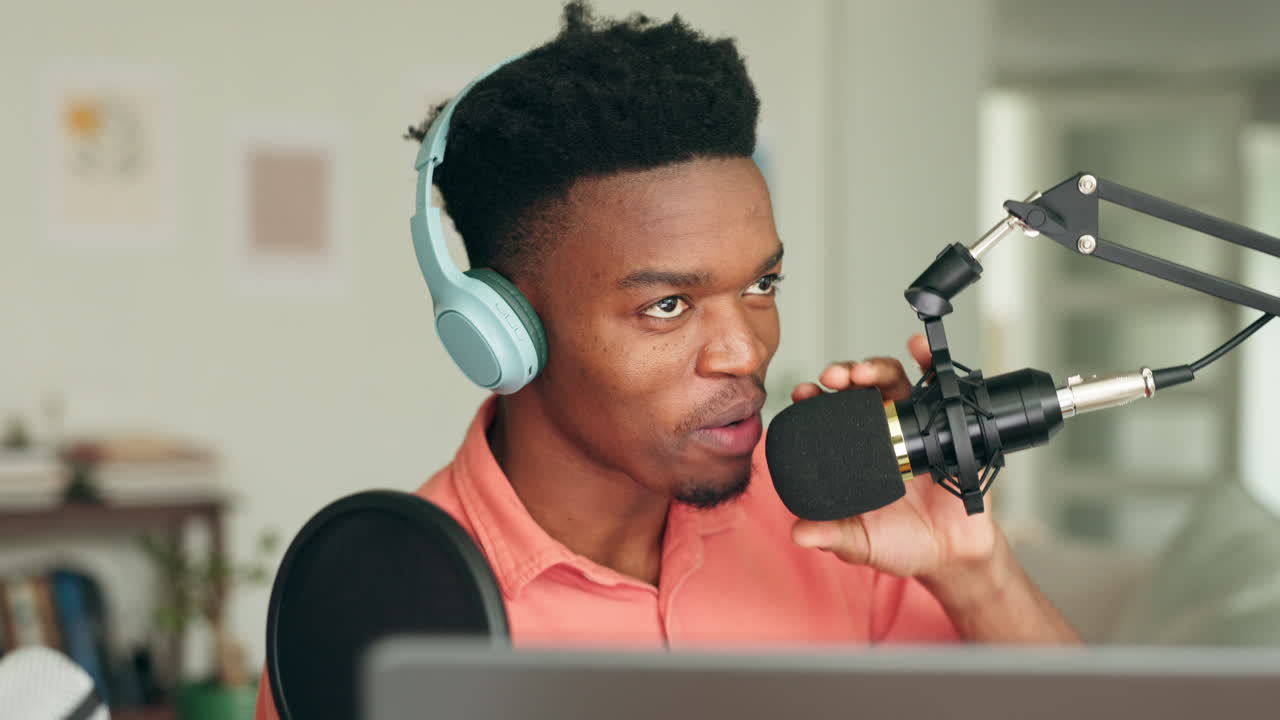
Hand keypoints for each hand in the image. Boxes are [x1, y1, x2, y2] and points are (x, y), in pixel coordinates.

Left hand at [786, 334, 997, 584]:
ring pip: (892, 382)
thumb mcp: (860, 542)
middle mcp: (881, 433)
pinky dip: (929, 364)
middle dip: (843, 374)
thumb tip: (799, 533)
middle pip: (858, 390)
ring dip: (875, 367)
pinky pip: (940, 390)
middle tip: (832, 378)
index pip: (828, 415)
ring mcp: (913, 428)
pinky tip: (917, 349)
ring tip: (862, 372)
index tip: (802, 393)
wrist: (950, 555)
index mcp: (855, 452)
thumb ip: (832, 535)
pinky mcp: (947, 428)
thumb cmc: (901, 544)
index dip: (813, 400)